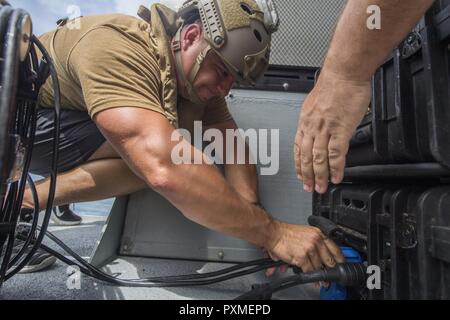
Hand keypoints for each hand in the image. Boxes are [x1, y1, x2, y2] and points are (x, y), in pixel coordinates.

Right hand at [266, 221, 344, 272]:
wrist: (274, 233)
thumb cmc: (286, 233)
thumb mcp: (305, 232)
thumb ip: (316, 241)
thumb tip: (323, 254)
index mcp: (318, 233)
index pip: (334, 247)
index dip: (339, 258)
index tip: (341, 264)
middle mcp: (315, 240)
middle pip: (328, 259)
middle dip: (330, 269)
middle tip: (330, 274)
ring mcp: (309, 248)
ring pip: (319, 266)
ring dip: (319, 275)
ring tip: (320, 279)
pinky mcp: (302, 257)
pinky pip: (309, 270)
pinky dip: (310, 276)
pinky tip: (312, 278)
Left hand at [294, 70, 370, 193]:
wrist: (344, 73)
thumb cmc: (334, 83)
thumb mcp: (317, 101)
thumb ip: (317, 116)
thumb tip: (321, 125)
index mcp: (305, 120)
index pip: (298, 147)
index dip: (298, 163)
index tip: (300, 174)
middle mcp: (312, 127)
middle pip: (306, 157)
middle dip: (307, 175)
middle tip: (309, 188)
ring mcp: (325, 130)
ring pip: (318, 159)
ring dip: (320, 176)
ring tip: (322, 188)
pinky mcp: (340, 130)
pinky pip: (336, 154)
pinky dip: (336, 168)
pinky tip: (337, 177)